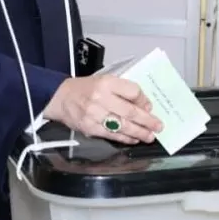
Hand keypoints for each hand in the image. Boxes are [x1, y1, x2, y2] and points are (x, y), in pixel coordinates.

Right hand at [42, 75, 162, 144]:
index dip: (144, 100)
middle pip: (130, 111)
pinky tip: (134, 139)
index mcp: (106, 82)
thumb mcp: (104, 80)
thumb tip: (144, 105)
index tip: (150, 107)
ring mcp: (95, 114)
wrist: (60, 98)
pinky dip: (125, 138)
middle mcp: (101, 98)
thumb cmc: (85, 89)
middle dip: (147, 121)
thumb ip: (123, 90)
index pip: (133, 91)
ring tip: (150, 136)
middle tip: (159, 126)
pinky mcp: (90, 128)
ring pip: (123, 125)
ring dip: (139, 132)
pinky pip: (112, 134)